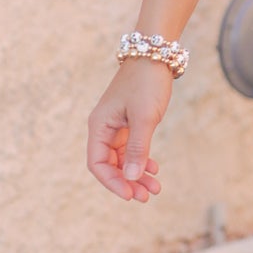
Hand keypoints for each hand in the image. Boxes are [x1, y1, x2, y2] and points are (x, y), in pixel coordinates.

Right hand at [86, 59, 170, 201]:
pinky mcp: (129, 123)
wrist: (155, 55)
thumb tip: (131, 178)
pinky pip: (131, 149)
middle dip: (127, 182)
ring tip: (155, 187)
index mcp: (99, 126)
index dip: (112, 183)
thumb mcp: (145, 117)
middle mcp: (104, 128)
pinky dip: (142, 160)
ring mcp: (117, 126)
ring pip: (123, 159)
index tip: (131, 195)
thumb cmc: (147, 83)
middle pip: (110, 165)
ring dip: (137, 174)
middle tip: (147, 196)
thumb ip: (138, 148)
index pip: (97, 164)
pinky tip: (154, 169)